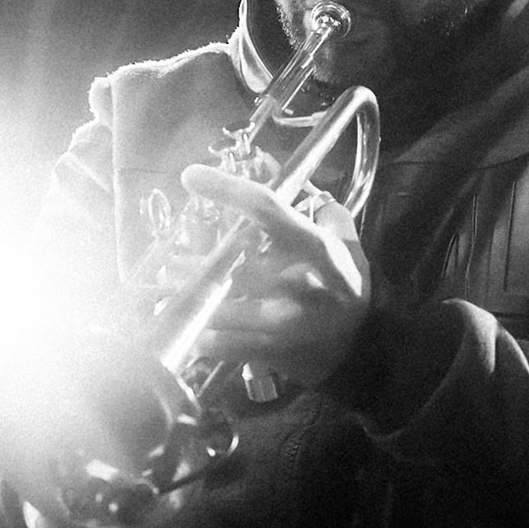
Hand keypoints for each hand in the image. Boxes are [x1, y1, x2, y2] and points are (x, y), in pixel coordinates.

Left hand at [179, 163, 371, 388]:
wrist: (362, 350)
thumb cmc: (349, 292)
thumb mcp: (351, 249)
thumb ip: (329, 216)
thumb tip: (304, 190)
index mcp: (319, 250)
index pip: (268, 210)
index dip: (227, 189)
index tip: (191, 176)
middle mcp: (301, 283)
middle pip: (236, 266)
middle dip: (198, 266)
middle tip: (169, 263)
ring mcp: (285, 321)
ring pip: (224, 309)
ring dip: (190, 300)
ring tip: (166, 293)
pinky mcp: (272, 351)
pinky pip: (225, 345)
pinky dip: (202, 338)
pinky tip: (189, 329)